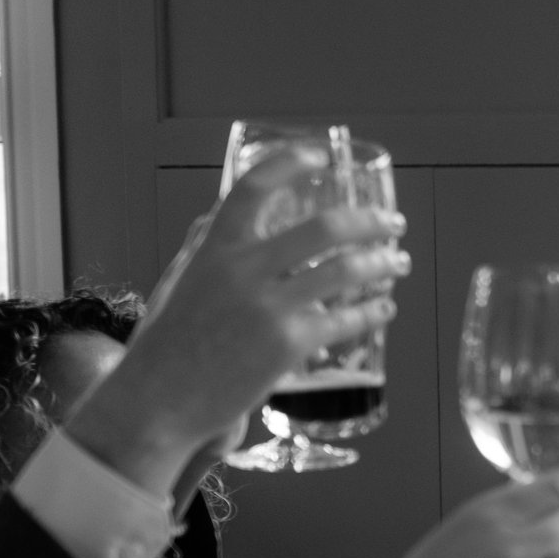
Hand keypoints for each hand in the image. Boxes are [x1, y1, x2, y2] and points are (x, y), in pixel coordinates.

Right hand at [62, 145, 410, 502]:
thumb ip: (206, 248)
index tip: (319, 156)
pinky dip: (372, 311)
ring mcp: (269, 308)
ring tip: (399, 262)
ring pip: (345, 271)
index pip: (253, 187)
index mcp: (215, 248)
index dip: (288, 163)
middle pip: (324, 228)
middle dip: (369, 221)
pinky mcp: (288, 346)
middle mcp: (244, 270)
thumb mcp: (180, 282)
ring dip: (382, 264)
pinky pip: (345, 320)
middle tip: (393, 224)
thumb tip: (219, 215)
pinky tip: (383, 308)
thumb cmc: (167, 345)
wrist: (158, 401)